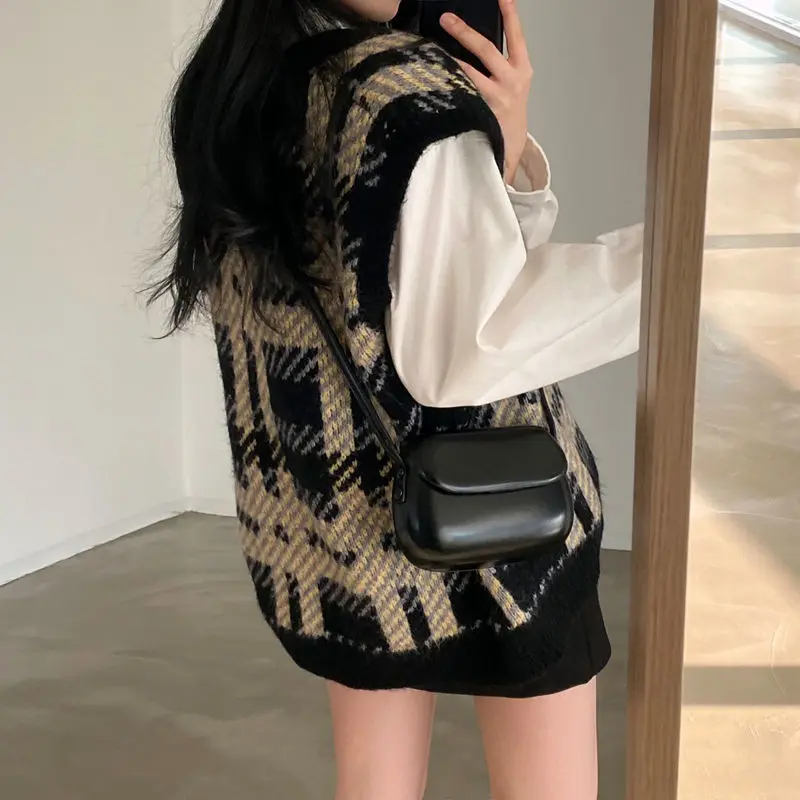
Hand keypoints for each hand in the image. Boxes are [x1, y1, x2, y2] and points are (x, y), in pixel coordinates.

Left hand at [441, 0, 531, 183]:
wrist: (510, 146)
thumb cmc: (507, 111)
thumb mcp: (513, 83)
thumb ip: (499, 64)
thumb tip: (472, 40)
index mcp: (522, 70)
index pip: (516, 36)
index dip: (510, 14)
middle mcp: (510, 82)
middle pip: (486, 50)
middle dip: (464, 32)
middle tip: (446, 19)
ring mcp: (494, 99)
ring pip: (467, 73)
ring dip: (448, 60)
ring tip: (429, 50)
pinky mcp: (479, 113)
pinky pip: (458, 94)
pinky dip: (444, 85)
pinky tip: (430, 79)